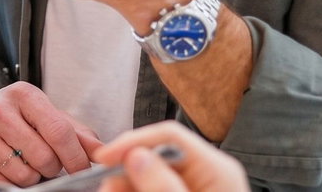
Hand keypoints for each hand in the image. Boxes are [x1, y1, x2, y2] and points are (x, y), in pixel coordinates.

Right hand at [0, 81, 99, 184]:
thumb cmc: (16, 117)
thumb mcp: (47, 115)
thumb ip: (78, 134)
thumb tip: (103, 153)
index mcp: (23, 94)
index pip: (59, 132)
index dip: (76, 157)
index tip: (82, 170)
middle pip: (43, 157)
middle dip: (52, 167)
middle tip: (46, 161)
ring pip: (23, 175)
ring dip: (31, 176)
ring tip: (24, 161)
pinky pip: (0, 184)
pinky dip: (9, 182)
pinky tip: (5, 167)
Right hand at [95, 121, 246, 191]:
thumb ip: (163, 185)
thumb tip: (136, 155)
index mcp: (217, 169)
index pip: (169, 135)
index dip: (133, 141)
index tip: (104, 157)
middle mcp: (207, 173)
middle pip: (156, 155)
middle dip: (125, 168)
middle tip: (104, 187)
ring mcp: (196, 186)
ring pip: (150, 173)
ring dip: (125, 182)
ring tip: (109, 191)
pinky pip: (154, 186)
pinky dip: (134, 190)